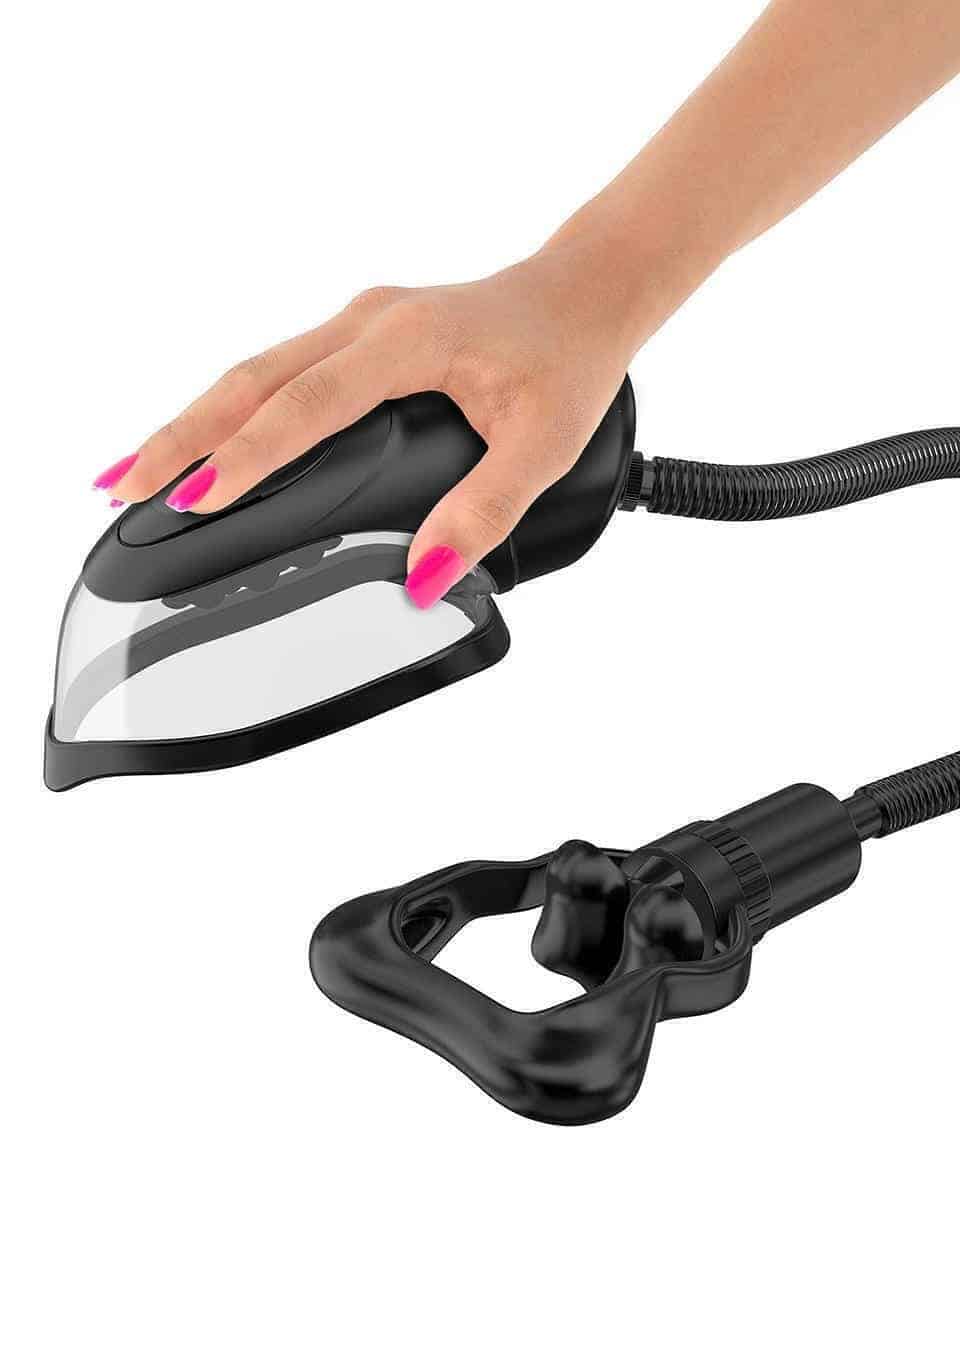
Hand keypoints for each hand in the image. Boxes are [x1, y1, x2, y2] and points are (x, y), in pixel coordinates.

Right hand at [93, 237, 643, 605]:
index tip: (197, 500)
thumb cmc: (568, 358)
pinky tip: (205, 439)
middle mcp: (369, 321)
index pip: (307, 406)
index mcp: (407, 342)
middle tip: (124, 488)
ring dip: (193, 419)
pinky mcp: (357, 333)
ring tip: (137, 470)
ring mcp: (357, 321)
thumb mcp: (544, 448)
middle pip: (250, 379)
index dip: (248, 457)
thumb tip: (425, 576)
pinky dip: (229, 407)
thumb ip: (484, 513)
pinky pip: (276, 369)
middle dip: (181, 436)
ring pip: (252, 370)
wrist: (584, 293)